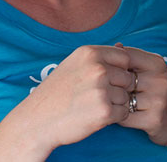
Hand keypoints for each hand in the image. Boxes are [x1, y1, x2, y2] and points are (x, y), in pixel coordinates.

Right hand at [13, 45, 135, 150]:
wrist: (38, 120)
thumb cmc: (56, 93)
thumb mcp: (73, 64)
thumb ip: (98, 57)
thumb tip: (123, 46)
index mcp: (89, 53)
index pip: (125, 58)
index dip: (120, 71)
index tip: (107, 80)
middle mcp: (97, 68)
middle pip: (128, 78)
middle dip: (119, 89)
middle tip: (98, 97)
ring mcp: (101, 90)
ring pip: (126, 97)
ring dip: (116, 104)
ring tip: (93, 107)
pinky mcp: (104, 111)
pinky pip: (124, 113)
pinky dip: (114, 117)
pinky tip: (96, 117)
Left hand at [117, 46, 166, 147]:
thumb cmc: (160, 93)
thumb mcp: (152, 71)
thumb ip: (134, 58)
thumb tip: (116, 45)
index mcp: (158, 63)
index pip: (125, 56)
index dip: (113, 66)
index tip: (113, 74)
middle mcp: (160, 79)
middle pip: (121, 79)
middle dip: (114, 87)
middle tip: (115, 93)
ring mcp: (158, 100)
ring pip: (121, 98)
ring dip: (117, 104)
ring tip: (122, 104)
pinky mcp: (154, 120)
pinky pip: (124, 117)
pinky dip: (121, 118)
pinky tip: (127, 116)